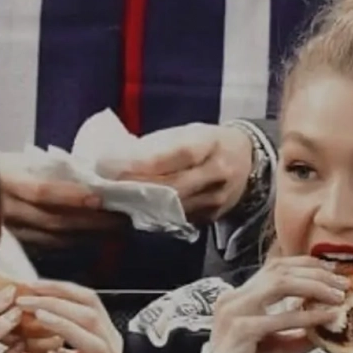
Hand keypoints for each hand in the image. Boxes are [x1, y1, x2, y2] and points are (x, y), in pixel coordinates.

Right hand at [0, 151, 127, 248]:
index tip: (100, 197)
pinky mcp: (10, 244)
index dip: (72, 196)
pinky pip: (43, 247)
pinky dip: (69, 245)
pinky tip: (88, 241)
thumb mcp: (18, 160)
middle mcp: (6, 209)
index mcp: (8, 182)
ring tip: (113, 231)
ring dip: (85, 236)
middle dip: (91, 222)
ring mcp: (7, 230)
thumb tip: (88, 172)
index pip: (43, 192)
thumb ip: (47, 169)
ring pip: (51, 238)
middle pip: (53, 220)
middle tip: (120, 219)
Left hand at [16, 280, 124, 352]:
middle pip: (92, 315)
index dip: (60, 288)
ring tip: (37, 318)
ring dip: (65, 326)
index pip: (88, 299)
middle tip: (25, 299)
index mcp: (103, 336)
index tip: (31, 284)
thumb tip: (11, 316)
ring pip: (95, 343)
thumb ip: (39, 338)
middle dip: (57, 302)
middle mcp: (111, 352)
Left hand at [115, 123, 252, 222]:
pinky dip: (151, 216)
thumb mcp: (189, 132)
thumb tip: (120, 158)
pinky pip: (176, 219)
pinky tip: (129, 213)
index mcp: (211, 144)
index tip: (114, 164)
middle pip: (172, 187)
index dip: (146, 162)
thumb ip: (160, 146)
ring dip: (138, 206)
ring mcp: (216, 200)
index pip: (179, 154)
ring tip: (110, 202)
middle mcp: (217, 174)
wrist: (249, 162)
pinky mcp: (210, 218)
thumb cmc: (209, 142)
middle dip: (136, 188)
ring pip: (172, 208)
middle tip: (104, 188)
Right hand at [210, 256, 348, 352]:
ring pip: (278, 285)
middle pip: (279, 272)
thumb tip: (335, 320)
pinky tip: (326, 317)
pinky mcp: (240, 329)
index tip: (332, 270)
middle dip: (315, 274)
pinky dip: (306, 316)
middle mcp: (235, 298)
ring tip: (336, 296)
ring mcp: (235, 311)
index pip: (274, 267)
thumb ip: (303, 330)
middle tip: (341, 284)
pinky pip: (279, 318)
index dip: (305, 264)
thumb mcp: (283, 345)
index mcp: (242, 296)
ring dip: (312, 287)